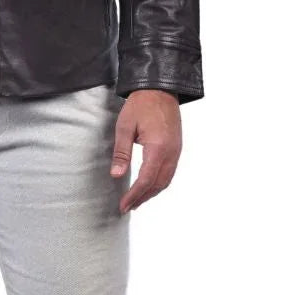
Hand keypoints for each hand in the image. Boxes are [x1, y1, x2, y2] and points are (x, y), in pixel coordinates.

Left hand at [109, 90, 181, 213]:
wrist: (160, 87)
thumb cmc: (141, 104)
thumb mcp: (125, 126)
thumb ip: (122, 152)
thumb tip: (116, 175)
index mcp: (158, 148)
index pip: (145, 180)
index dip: (134, 195)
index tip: (123, 205)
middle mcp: (171, 153)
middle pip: (158, 184)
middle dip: (143, 198)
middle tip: (128, 206)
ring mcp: (176, 151)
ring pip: (166, 180)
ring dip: (152, 192)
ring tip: (137, 200)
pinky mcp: (177, 147)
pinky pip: (170, 172)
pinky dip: (159, 182)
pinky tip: (149, 184)